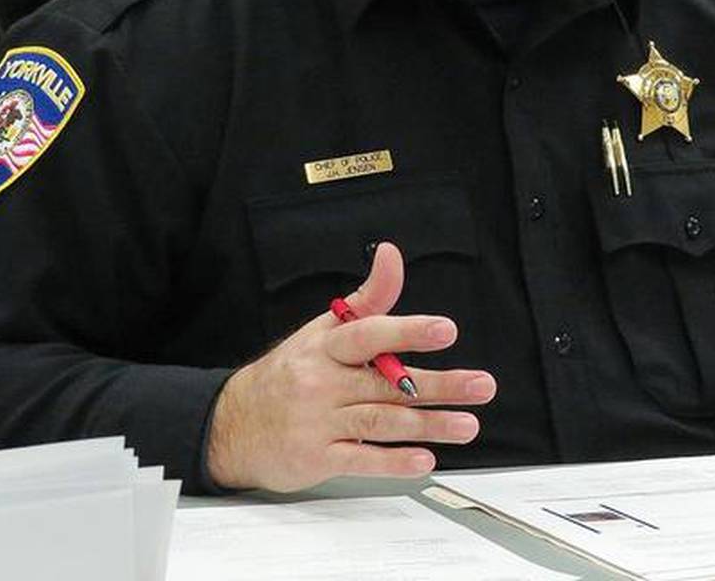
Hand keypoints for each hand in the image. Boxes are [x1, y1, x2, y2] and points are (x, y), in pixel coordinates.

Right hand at [206, 242, 496, 490]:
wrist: (233, 424)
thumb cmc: (291, 372)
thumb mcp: (324, 329)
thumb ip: (368, 297)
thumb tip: (392, 254)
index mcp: (327, 346)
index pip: (370, 334)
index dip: (408, 331)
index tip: (446, 330)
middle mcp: (322, 382)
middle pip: (388, 383)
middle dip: (440, 386)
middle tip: (481, 386)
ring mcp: (319, 422)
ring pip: (382, 421)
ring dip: (429, 424)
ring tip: (467, 424)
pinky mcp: (317, 457)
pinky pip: (361, 459)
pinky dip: (393, 461)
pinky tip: (424, 459)